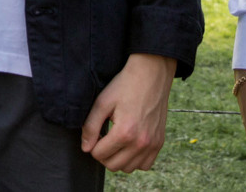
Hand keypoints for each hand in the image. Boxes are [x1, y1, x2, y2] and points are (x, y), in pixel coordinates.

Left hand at [81, 52, 172, 170]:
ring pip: (129, 168)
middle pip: (113, 165)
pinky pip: (145, 165)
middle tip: (102, 137)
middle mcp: (141, 143)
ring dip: (118, 159)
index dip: (92, 145)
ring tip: (115, 140)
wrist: (151, 75)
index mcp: (125, 133)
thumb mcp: (102, 102)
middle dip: (103, 154)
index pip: (99, 155)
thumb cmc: (124, 86)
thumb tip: (85, 148)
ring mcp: (152, 145)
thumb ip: (90, 126)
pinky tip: (128, 145)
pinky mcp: (159, 143)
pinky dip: (135, 160)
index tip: (95, 132)